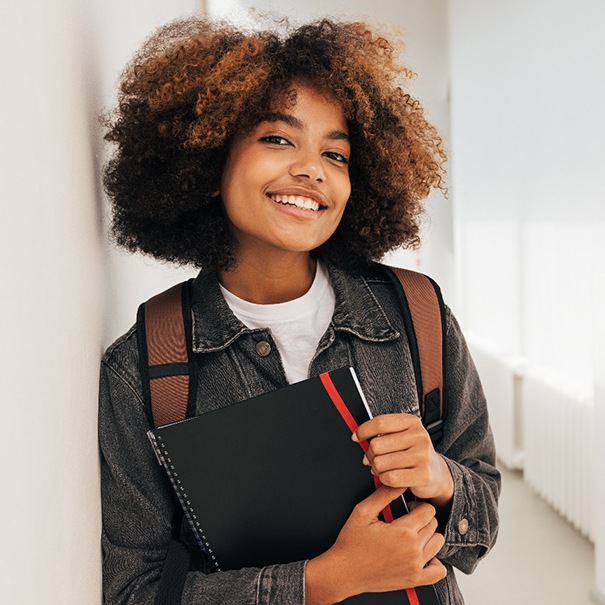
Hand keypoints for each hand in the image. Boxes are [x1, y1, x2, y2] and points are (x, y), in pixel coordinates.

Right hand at [305, 485, 446, 603]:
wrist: (344, 572)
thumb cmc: (351, 542)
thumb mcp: (363, 511)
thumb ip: (384, 494)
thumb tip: (398, 482)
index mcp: (403, 531)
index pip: (428, 510)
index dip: (417, 505)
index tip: (407, 508)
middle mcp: (413, 550)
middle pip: (433, 524)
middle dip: (422, 518)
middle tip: (406, 520)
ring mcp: (416, 567)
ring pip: (438, 543)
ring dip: (429, 536)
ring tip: (412, 535)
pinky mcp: (414, 580)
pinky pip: (439, 571)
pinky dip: (435, 561)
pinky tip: (421, 554)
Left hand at [353, 413, 453, 506]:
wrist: (436, 473)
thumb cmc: (413, 452)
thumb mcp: (402, 435)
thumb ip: (383, 432)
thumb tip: (358, 436)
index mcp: (412, 422)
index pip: (380, 422)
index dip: (363, 430)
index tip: (356, 437)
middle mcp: (419, 436)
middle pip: (376, 444)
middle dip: (369, 454)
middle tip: (372, 459)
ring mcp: (422, 456)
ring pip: (380, 463)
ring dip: (376, 469)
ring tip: (382, 469)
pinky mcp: (422, 475)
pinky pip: (390, 478)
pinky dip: (384, 479)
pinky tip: (389, 477)